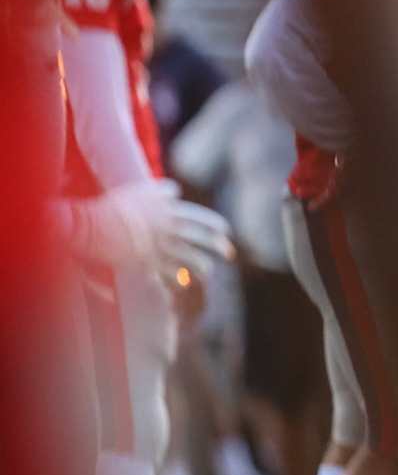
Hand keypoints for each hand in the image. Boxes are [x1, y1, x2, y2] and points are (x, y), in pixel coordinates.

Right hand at [64, 179, 235, 277]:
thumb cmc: (110, 208)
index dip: (216, 225)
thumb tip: (176, 191)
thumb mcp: (138, 191)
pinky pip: (172, 274)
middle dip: (219, 246)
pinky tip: (183, 284)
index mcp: (167, 209)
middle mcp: (168, 227)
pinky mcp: (149, 262)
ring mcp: (160, 245)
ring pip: (191, 258)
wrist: (91, 225)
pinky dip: (179, 279)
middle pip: (202, 237)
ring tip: (206, 272)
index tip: (227, 230)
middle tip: (230, 253)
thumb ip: (159, 191)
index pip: (200, 217)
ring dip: (201, 266)